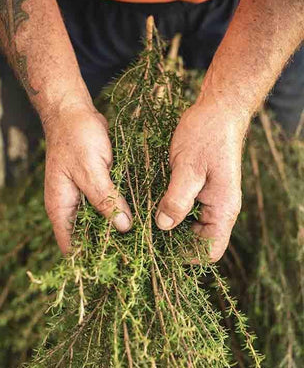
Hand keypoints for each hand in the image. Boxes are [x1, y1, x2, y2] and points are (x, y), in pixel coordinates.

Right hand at [44, 105, 131, 252]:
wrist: (74, 112)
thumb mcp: (90, 170)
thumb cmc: (75, 138)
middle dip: (108, 248)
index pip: (71, 246)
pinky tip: (139, 219)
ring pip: (100, 224)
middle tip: (136, 257)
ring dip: (116, 231)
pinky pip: (108, 207)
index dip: (89, 260)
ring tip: (142, 243)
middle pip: (88, 239)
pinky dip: (120, 213)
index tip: (114, 269)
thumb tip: (124, 228)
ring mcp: (83, 199)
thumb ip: (106, 200)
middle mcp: (70, 208)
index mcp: (61, 208)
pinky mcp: (96, 189)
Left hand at [155, 102, 245, 261]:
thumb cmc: (207, 135)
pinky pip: (185, 211)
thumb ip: (177, 198)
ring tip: (144, 223)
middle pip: (198, 242)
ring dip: (169, 227)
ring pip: (189, 227)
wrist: (217, 111)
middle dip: (173, 243)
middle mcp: (218, 210)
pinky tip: (151, 206)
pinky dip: (169, 212)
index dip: (187, 256)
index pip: (210, 250)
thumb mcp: (189, 167)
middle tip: (145, 236)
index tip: (161, 250)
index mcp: (223, 209)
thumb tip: (164, 226)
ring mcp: (209, 201)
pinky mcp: (199, 191)